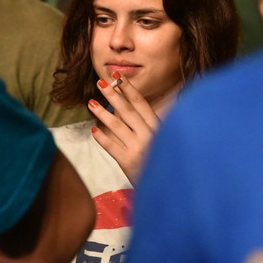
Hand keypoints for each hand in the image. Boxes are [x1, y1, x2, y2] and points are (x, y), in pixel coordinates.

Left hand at [87, 71, 160, 185]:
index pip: (140, 103)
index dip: (128, 88)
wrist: (172, 187)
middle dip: (113, 94)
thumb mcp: (165, 138)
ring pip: (117, 126)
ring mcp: (138, 148)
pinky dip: (102, 138)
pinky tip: (93, 130)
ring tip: (90, 103)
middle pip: (127, 110)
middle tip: (100, 82)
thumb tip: (146, 105)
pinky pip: (111, 147)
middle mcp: (148, 134)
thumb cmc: (167, 160)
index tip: (118, 76)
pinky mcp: (128, 162)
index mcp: (158, 126)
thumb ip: (154, 124)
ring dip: (102, 113)